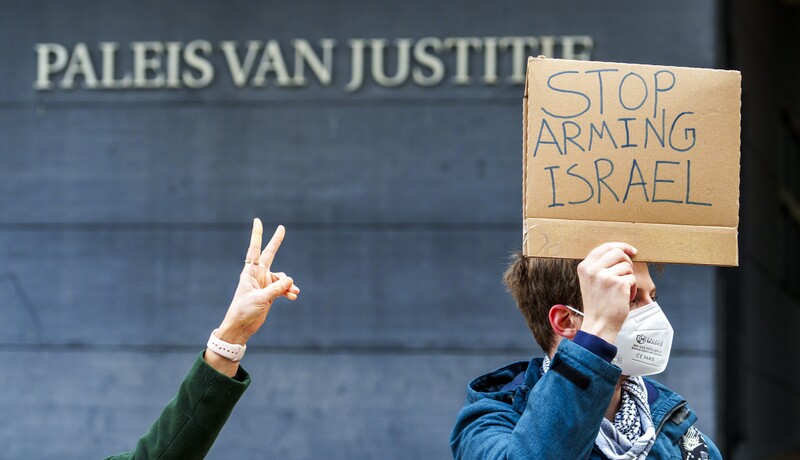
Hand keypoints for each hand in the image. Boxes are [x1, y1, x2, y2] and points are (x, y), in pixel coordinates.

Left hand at [205, 218, 299, 375]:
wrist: (241, 327)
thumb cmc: (244, 310)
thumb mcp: (261, 298)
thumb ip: (276, 288)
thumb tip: (290, 280)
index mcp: (250, 272)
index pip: (255, 249)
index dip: (257, 235)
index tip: (257, 221)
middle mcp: (258, 275)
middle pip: (270, 254)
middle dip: (276, 242)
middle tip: (282, 228)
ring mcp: (264, 284)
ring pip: (281, 277)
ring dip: (288, 284)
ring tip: (294, 293)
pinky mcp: (269, 294)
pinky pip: (283, 288)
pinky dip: (289, 291)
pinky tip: (293, 297)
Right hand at [576, 242, 636, 344]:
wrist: (599, 324)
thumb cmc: (598, 304)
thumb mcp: (590, 281)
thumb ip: (599, 266)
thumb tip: (621, 251)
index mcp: (584, 267)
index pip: (604, 247)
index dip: (620, 246)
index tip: (631, 251)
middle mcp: (593, 269)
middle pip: (618, 252)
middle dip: (627, 261)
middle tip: (627, 274)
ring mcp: (605, 276)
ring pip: (627, 266)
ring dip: (629, 278)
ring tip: (622, 291)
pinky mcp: (618, 284)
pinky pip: (632, 278)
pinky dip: (632, 288)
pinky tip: (625, 297)